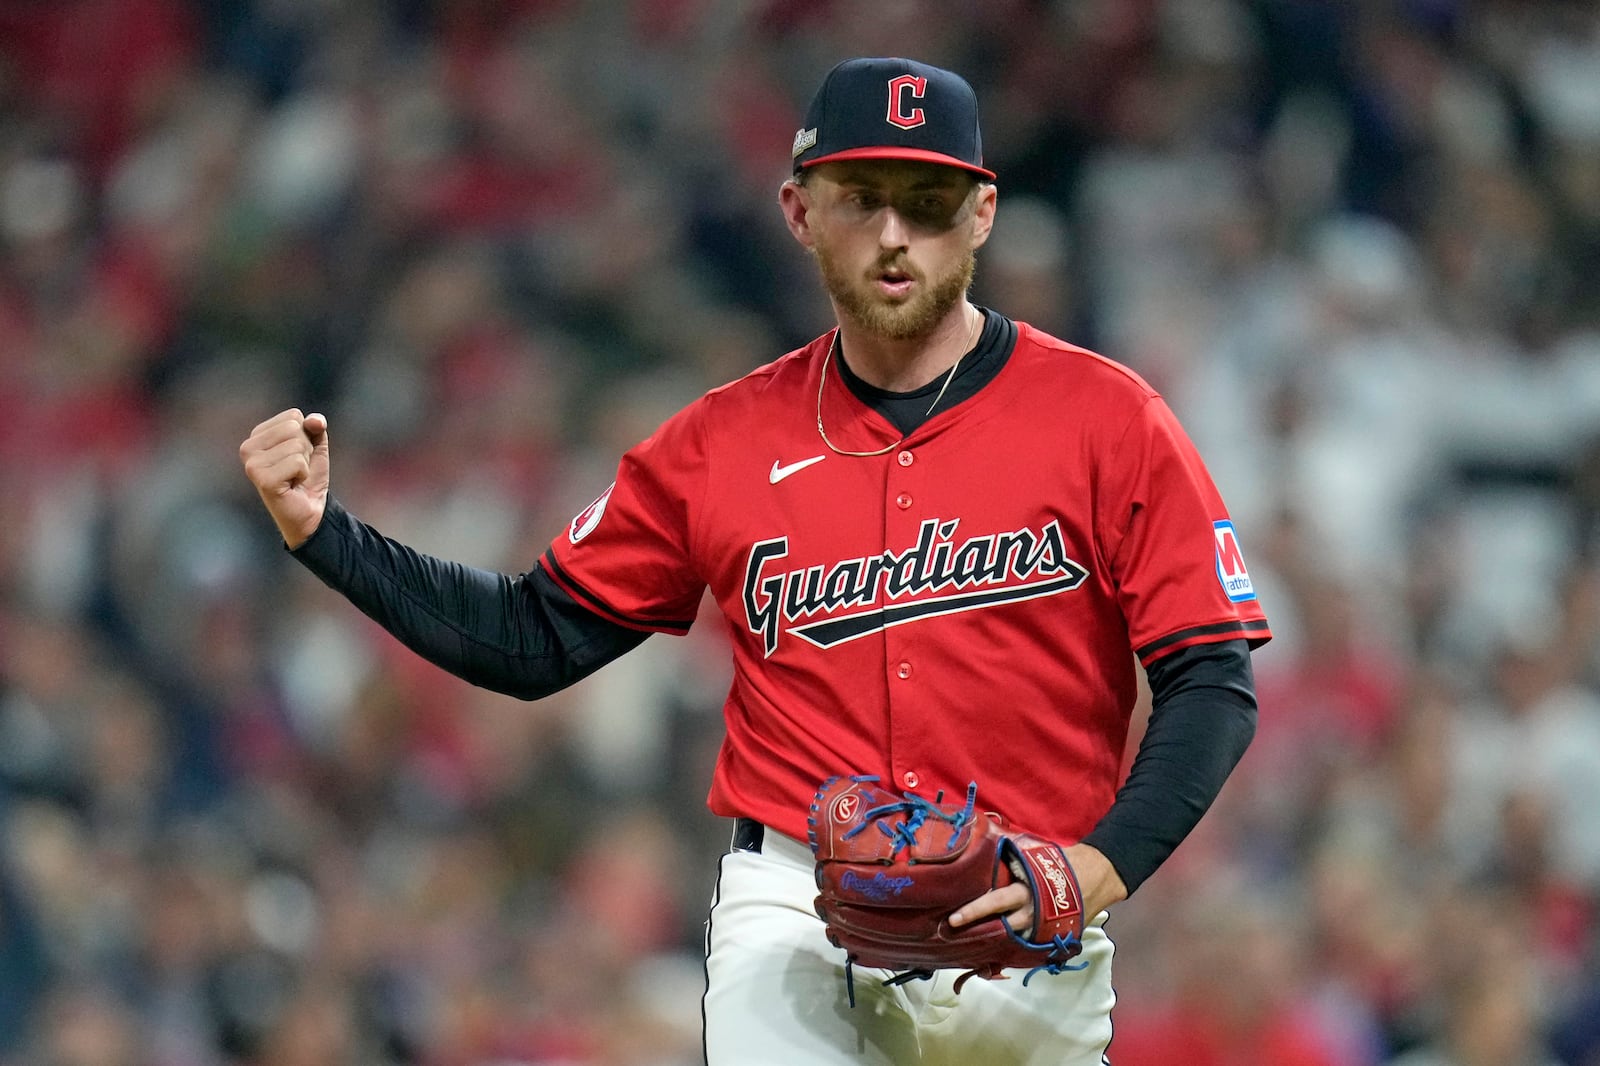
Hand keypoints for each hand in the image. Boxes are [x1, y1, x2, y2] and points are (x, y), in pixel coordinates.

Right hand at [239, 408, 329, 548]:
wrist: (310, 510)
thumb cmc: (308, 477)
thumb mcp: (315, 446)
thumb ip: (316, 427)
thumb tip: (316, 421)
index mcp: (257, 435)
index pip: (294, 416)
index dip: (306, 436)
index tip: (297, 456)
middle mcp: (248, 447)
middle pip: (294, 428)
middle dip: (306, 449)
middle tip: (297, 469)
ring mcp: (252, 464)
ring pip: (297, 445)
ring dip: (305, 463)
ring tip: (294, 477)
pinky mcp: (262, 479)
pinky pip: (297, 462)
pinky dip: (303, 474)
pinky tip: (292, 485)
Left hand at [948, 842, 1125, 930]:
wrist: (1096, 875)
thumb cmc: (1061, 863)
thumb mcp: (1035, 858)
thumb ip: (1014, 861)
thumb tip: (987, 849)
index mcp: (1026, 890)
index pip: (995, 901)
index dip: (974, 911)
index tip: (953, 918)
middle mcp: (1032, 912)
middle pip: (1001, 925)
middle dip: (978, 929)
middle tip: (954, 933)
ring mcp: (1043, 928)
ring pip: (1014, 939)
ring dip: (993, 941)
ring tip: (972, 945)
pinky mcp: (1053, 937)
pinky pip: (1029, 945)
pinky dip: (1014, 947)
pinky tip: (996, 951)